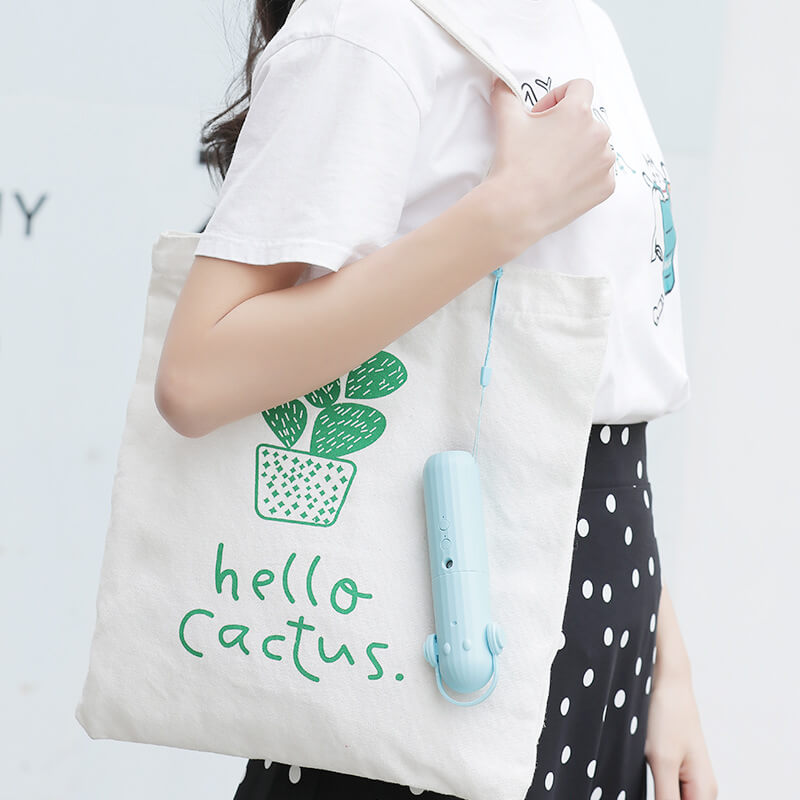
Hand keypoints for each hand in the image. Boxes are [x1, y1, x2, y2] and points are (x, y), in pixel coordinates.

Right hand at [483, 77, 615, 251]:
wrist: (517, 210)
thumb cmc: (515, 165)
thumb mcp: (508, 122)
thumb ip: (506, 95)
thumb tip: (501, 83)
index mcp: (579, 112)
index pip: (580, 87)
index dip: (559, 97)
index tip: (543, 115)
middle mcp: (599, 134)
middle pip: (587, 120)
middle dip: (567, 128)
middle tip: (543, 145)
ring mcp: (605, 162)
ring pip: (596, 147)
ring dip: (579, 151)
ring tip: (553, 167)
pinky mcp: (605, 187)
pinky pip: (600, 174)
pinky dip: (586, 176)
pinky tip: (564, 183)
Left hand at [645, 667, 718, 799]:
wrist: (666, 678)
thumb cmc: (668, 712)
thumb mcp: (662, 761)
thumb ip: (665, 799)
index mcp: (704, 792)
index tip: (646, 792)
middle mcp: (701, 787)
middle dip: (656, 797)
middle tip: (640, 780)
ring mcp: (688, 775)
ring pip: (669, 799)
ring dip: (655, 794)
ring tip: (638, 770)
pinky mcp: (674, 764)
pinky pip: (664, 788)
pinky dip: (651, 787)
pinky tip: (634, 776)